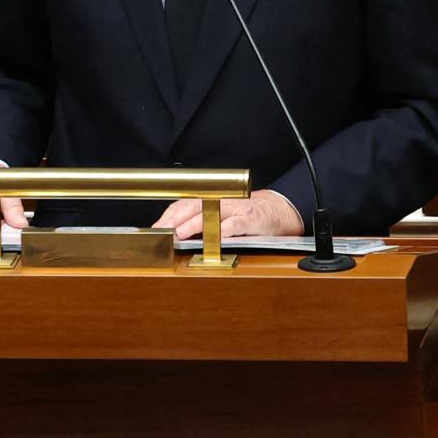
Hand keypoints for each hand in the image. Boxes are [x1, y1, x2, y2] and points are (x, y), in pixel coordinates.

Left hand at [154, 189, 306, 246]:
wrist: (280, 211)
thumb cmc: (248, 215)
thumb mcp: (223, 213)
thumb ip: (203, 219)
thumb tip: (177, 231)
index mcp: (213, 199)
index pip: (185, 203)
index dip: (170, 214)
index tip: (157, 227)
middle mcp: (222, 200)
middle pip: (193, 205)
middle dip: (175, 219)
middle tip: (162, 231)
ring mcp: (236, 209)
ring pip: (211, 213)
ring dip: (193, 224)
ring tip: (180, 234)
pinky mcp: (250, 219)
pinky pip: (235, 225)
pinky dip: (223, 231)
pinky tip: (213, 238)